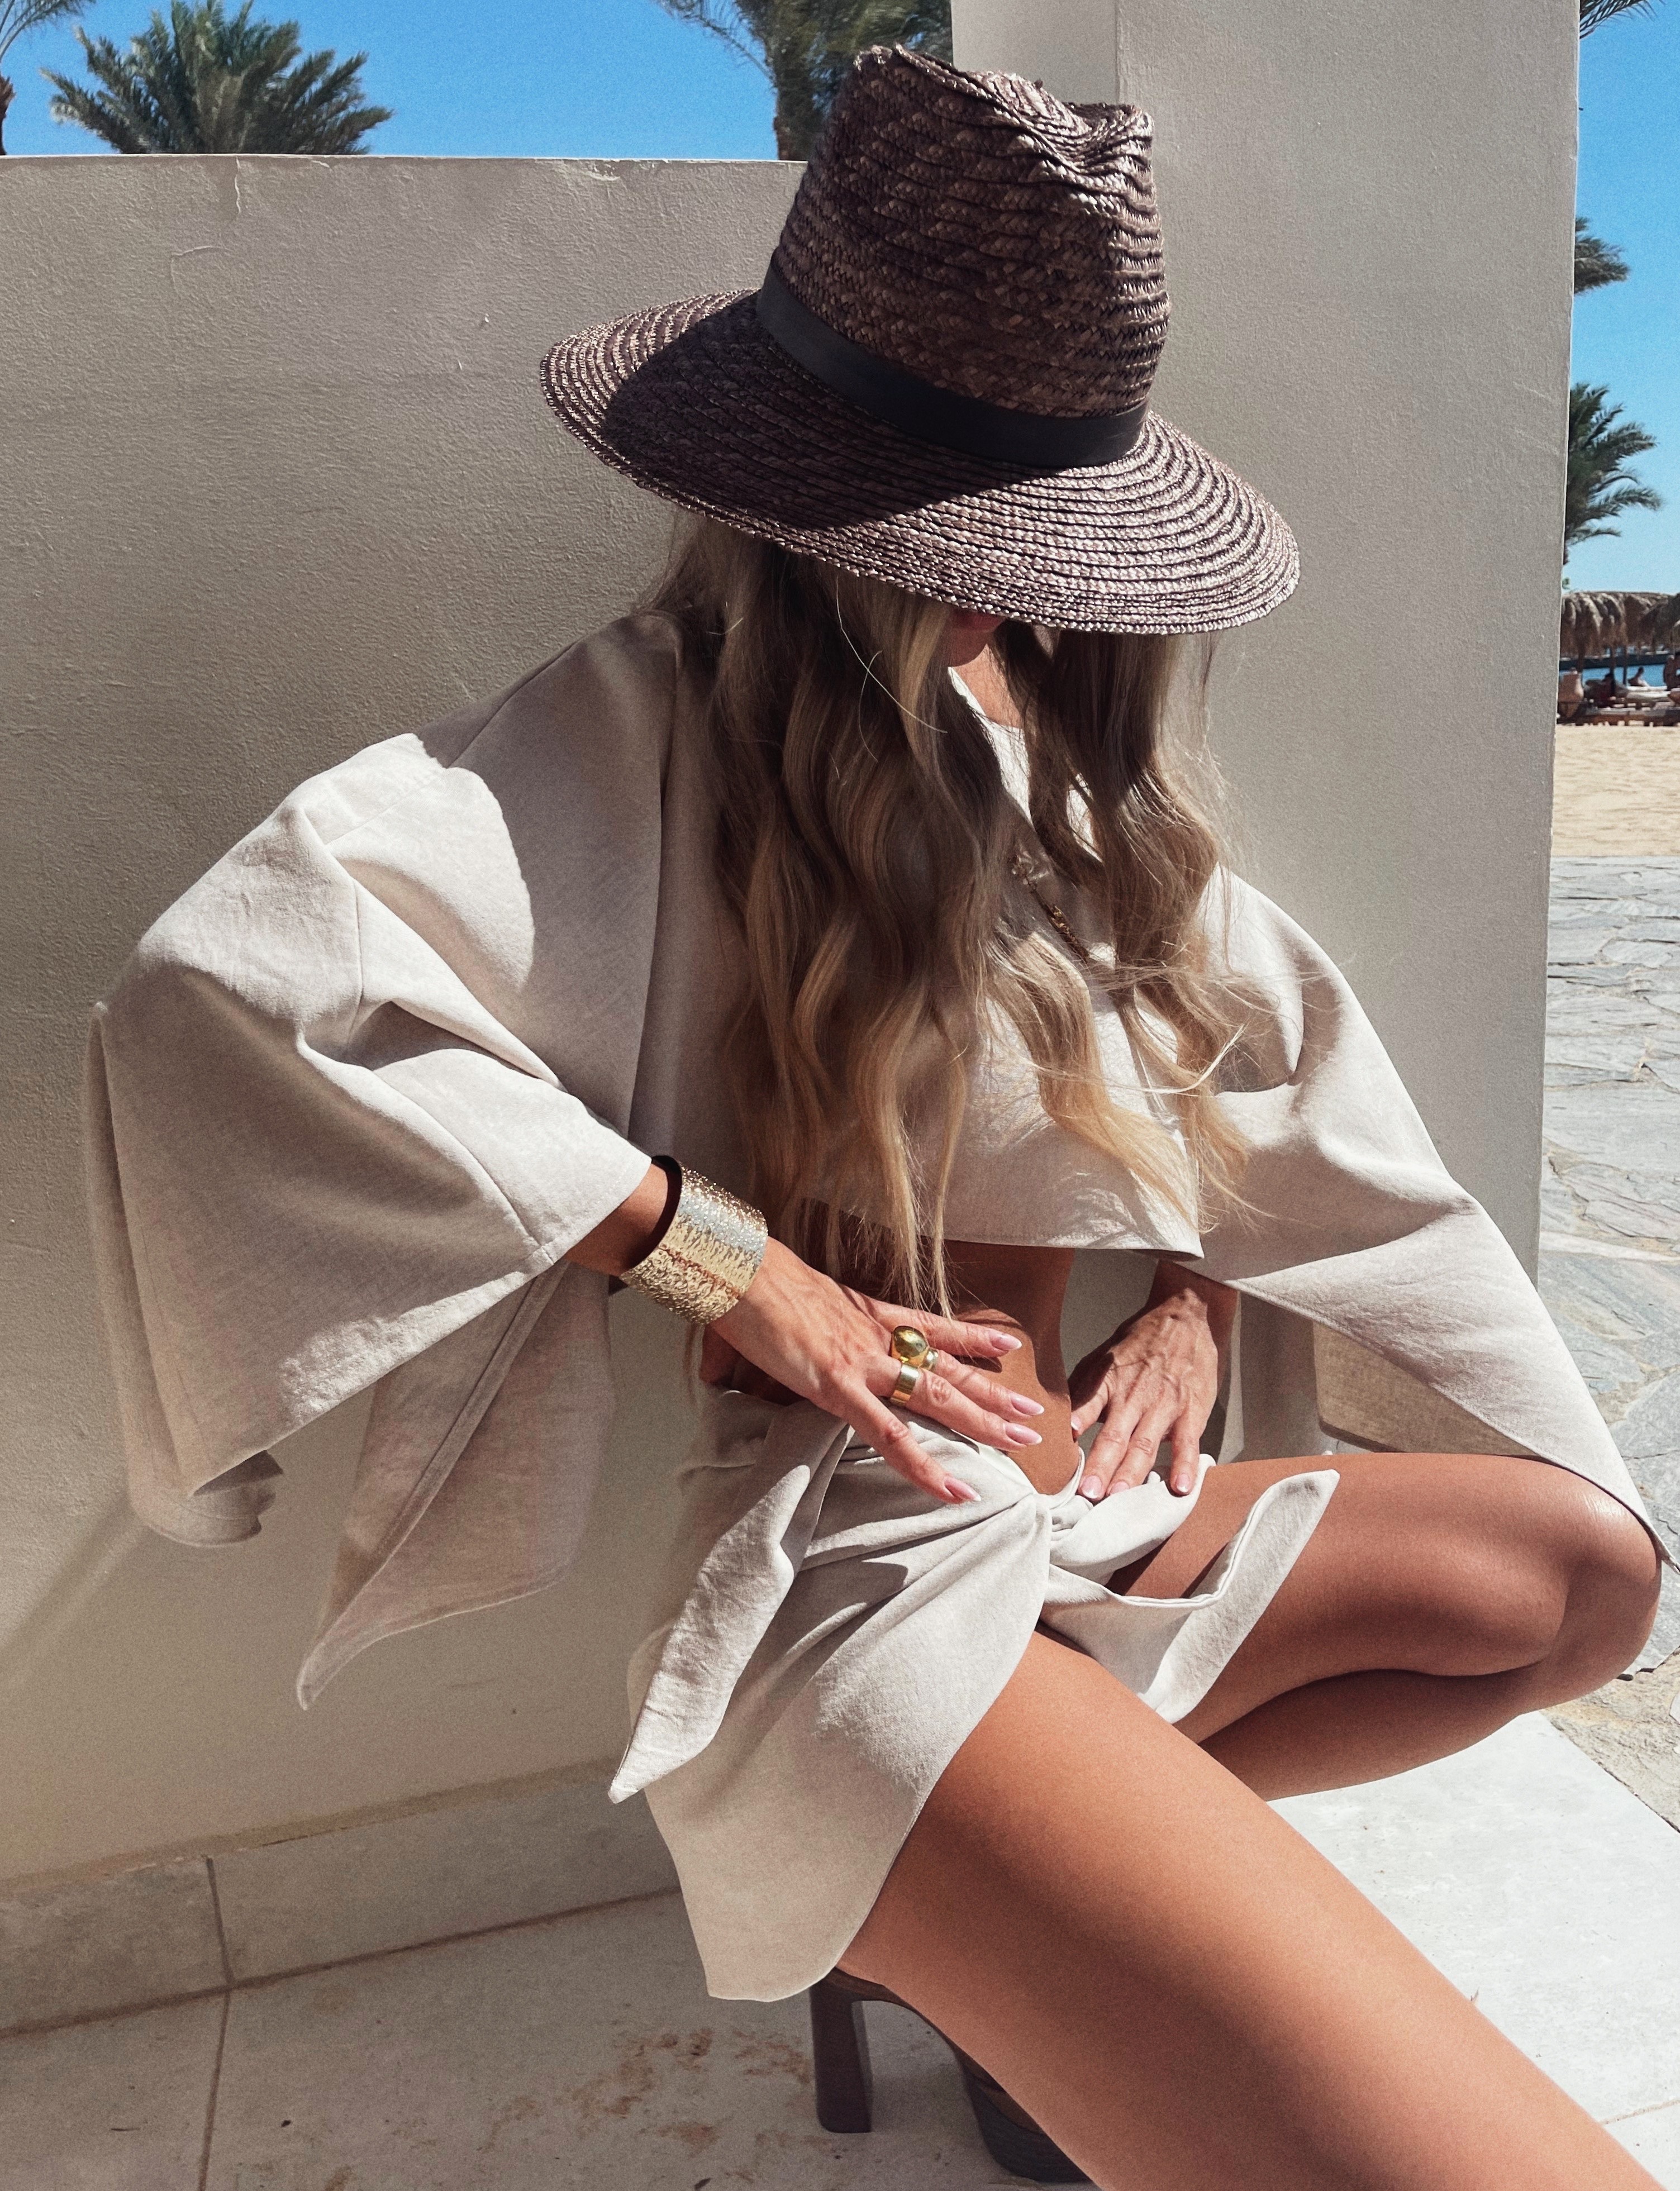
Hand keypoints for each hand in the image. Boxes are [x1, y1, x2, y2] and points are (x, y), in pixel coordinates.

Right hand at [699, 1240, 1043, 1505]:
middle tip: (1032, 1414)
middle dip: (993, 1394)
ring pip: (937, 1397)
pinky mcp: (840, 1387)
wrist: (738, 1269)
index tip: (1008, 1343)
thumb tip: (734, 1362)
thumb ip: (776, 1336)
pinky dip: (924, 1466)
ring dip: (983, 1423)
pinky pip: (891, 1436)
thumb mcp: (780, 1306)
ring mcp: (862, 1362)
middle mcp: (875, 1336)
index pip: (931, 1326)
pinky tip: (953, 1488)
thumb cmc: (749, 1283)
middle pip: (948, 1367)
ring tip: (1022, 1443)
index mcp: (865, 1314)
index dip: (972, 1336)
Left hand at [1067, 1265, 1235, 1499]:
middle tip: (1088, 1493)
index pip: (1086, 1407)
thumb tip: (1057, 1421)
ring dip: (1132, 1472)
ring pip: (1146, 1444)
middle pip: (1115, 1435)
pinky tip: (1181, 1488)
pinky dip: (1186, 1465)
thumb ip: (1082, 1390)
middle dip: (1100, 1466)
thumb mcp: (1102, 1358)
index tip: (1058, 1454)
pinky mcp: (1191, 1412)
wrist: (1184, 1318)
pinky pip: (1188, 1442)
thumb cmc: (1139, 1343)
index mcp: (1109, 1382)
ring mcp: (1164, 1405)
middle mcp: (1134, 1396)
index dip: (1073, 1429)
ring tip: (1120, 1496)